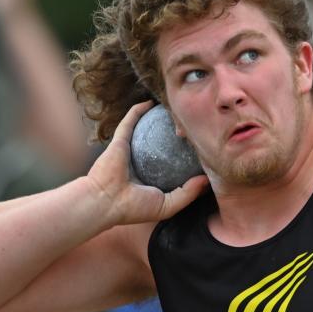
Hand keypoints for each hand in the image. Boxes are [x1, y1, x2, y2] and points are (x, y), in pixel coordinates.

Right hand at [87, 101, 208, 224]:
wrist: (105, 202)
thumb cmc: (134, 208)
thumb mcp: (168, 205)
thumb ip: (188, 193)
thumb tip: (207, 179)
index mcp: (150, 178)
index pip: (169, 163)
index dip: (184, 155)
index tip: (200, 147)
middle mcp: (140, 162)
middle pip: (159, 143)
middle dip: (172, 132)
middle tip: (190, 125)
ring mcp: (128, 150)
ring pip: (144, 128)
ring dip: (155, 117)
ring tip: (172, 109)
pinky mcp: (119, 141)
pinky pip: (130, 120)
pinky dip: (138, 110)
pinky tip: (151, 103)